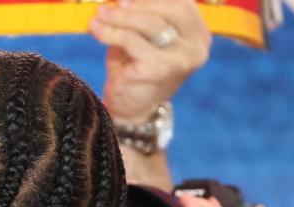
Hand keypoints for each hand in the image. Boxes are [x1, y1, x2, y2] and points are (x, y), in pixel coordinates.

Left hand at [90, 0, 210, 121]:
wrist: (130, 108)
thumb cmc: (136, 65)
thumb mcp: (142, 35)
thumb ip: (141, 14)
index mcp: (198, 35)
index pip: (183, 4)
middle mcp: (196, 47)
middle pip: (174, 9)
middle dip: (140, 3)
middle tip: (113, 3)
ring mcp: (181, 60)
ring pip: (151, 24)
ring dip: (120, 16)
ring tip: (99, 14)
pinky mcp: (159, 70)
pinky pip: (131, 41)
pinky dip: (110, 32)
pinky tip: (96, 29)